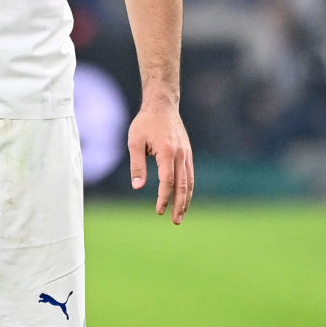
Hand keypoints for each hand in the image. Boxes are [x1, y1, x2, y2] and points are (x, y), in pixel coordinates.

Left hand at [128, 100, 194, 224]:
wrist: (162, 105)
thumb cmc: (145, 123)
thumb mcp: (134, 142)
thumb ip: (137, 165)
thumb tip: (138, 187)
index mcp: (167, 151)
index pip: (167, 180)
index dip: (164, 197)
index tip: (158, 210)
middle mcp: (181, 154)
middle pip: (183, 185)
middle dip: (180, 205)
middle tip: (176, 221)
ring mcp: (186, 154)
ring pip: (190, 181)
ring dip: (187, 200)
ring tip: (181, 215)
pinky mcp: (188, 153)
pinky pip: (190, 174)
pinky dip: (188, 189)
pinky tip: (184, 199)